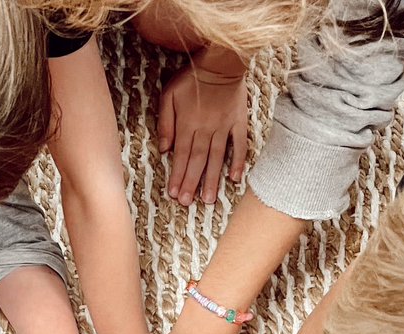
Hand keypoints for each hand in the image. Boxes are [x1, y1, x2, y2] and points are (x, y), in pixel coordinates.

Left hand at [158, 52, 248, 205]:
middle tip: (187, 203)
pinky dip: (238, 162)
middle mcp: (206, 128)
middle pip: (197, 161)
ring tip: (208, 200)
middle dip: (191, 183)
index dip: (177, 175)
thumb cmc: (191, 78)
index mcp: (187, 123)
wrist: (221, 60)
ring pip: (216, 158)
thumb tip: (164, 149)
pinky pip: (240, 144)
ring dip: (212, 179)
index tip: (174, 194)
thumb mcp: (169, 95)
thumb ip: (165, 123)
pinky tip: (235, 179)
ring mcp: (224, 126)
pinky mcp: (239, 122)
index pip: (181, 155)